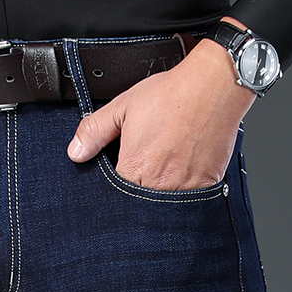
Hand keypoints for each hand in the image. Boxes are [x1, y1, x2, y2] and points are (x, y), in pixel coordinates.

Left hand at [67, 32, 256, 191]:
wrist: (215, 85)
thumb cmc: (172, 94)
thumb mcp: (123, 106)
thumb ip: (94, 132)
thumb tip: (75, 152)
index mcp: (134, 169)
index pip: (114, 196)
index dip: (114, 189)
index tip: (122, 175)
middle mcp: (159, 184)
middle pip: (139, 204)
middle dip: (137, 191)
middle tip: (147, 167)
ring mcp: (184, 188)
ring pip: (164, 206)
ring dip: (160, 193)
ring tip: (165, 167)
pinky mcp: (206, 185)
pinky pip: (190, 200)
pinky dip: (184, 191)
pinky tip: (182, 169)